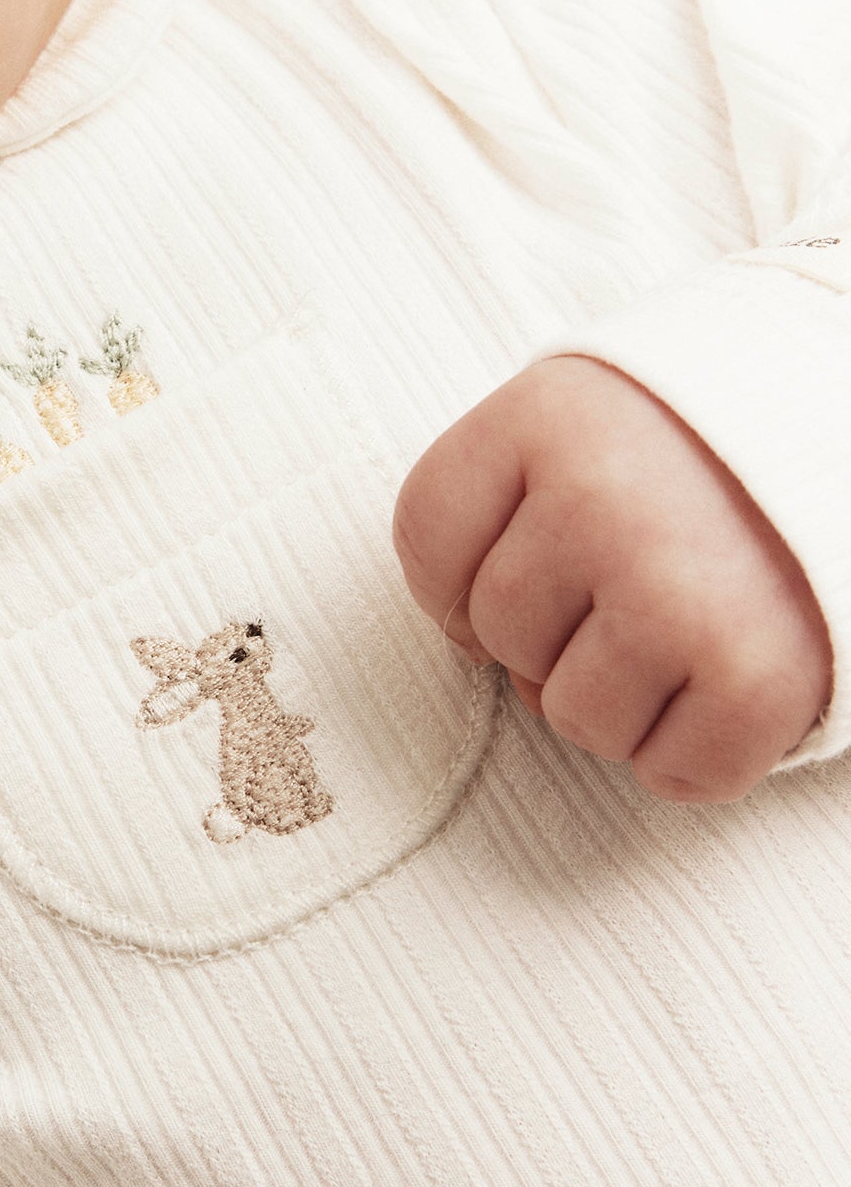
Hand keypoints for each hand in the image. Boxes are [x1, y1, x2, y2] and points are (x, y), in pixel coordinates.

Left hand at [392, 356, 832, 801]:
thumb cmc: (721, 448)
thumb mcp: (599, 421)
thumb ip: (516, 505)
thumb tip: (482, 650)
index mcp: (550, 413)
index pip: (429, 538)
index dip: (463, 582)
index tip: (534, 570)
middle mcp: (604, 497)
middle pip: (501, 637)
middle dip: (558, 638)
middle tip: (647, 584)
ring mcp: (677, 590)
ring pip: (576, 720)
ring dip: (627, 703)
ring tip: (697, 627)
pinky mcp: (756, 674)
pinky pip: (677, 773)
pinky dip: (702, 754)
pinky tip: (737, 681)